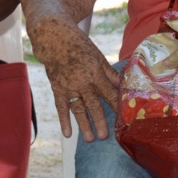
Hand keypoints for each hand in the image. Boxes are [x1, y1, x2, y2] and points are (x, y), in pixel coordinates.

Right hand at [35, 23, 118, 142]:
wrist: (53, 38)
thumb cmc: (79, 45)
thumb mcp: (97, 55)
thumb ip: (109, 73)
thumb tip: (123, 86)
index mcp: (94, 72)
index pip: (108, 92)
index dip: (116, 105)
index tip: (124, 119)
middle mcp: (81, 81)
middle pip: (93, 104)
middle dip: (100, 120)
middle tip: (106, 136)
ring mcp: (68, 86)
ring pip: (77, 108)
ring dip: (84, 124)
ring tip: (90, 139)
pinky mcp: (57, 88)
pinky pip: (61, 107)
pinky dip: (64, 120)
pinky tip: (68, 133)